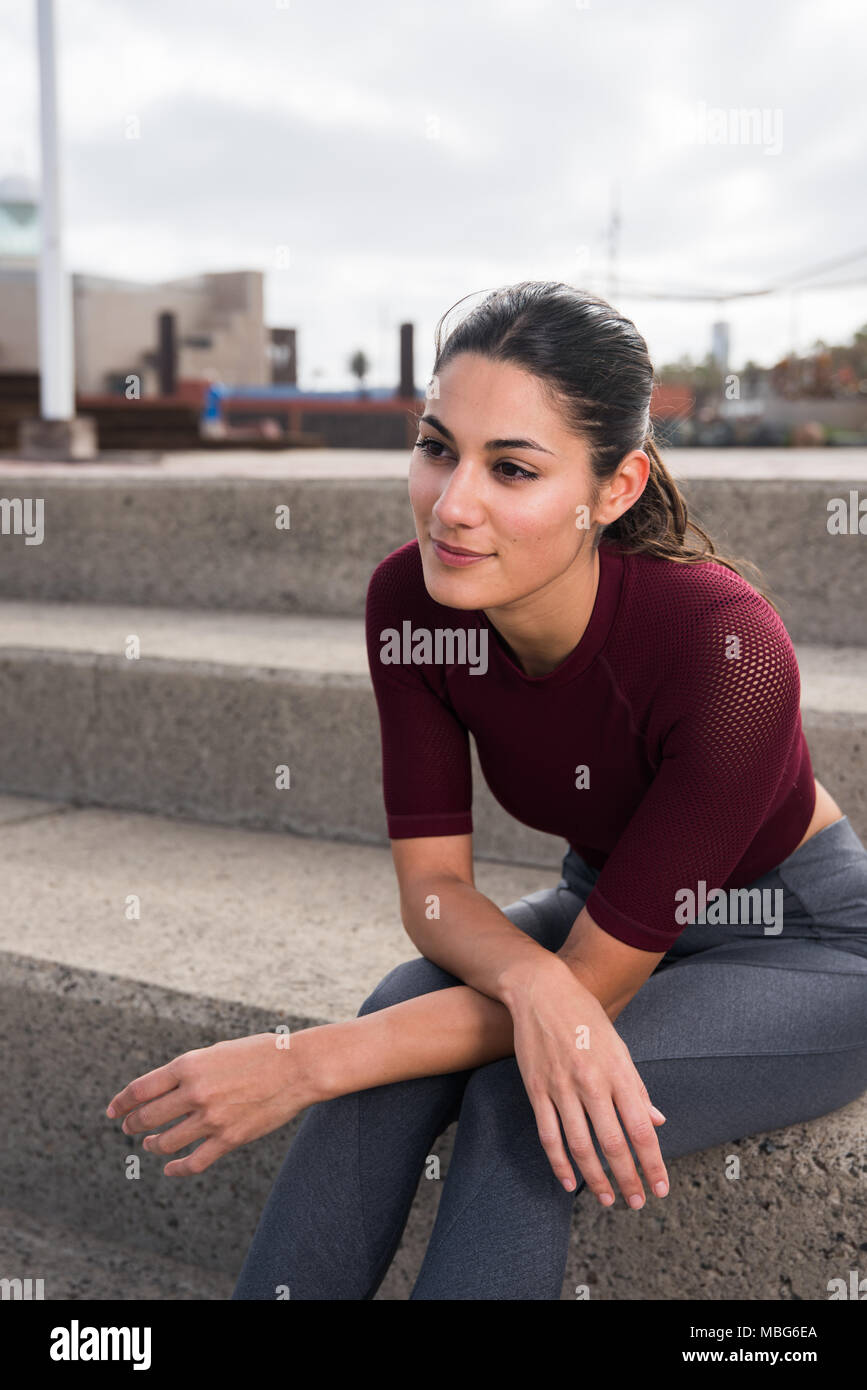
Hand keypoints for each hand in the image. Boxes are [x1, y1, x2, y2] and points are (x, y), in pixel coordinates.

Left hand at [105, 1031, 319, 1176]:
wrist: (298, 1067)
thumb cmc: (259, 1053)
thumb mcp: (217, 1052)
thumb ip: (189, 1069)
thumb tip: (164, 1088)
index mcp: (189, 1065)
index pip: (140, 1089)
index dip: (121, 1102)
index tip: (112, 1111)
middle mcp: (194, 1092)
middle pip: (147, 1117)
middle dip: (133, 1124)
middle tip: (129, 1127)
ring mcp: (211, 1119)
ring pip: (166, 1142)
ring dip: (152, 1145)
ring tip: (149, 1144)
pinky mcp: (228, 1139)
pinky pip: (193, 1162)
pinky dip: (177, 1168)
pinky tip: (171, 1168)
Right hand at [507, 956, 668, 1207]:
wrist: (541, 991)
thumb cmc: (585, 1016)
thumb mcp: (620, 1046)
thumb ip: (637, 1087)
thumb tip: (657, 1121)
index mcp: (618, 1071)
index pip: (641, 1128)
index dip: (652, 1163)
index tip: (661, 1187)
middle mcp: (592, 1082)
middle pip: (613, 1143)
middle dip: (628, 1179)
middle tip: (637, 1202)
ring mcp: (562, 1087)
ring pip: (580, 1146)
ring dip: (596, 1179)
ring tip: (608, 1199)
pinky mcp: (537, 1089)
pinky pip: (548, 1135)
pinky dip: (559, 1163)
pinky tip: (569, 1182)